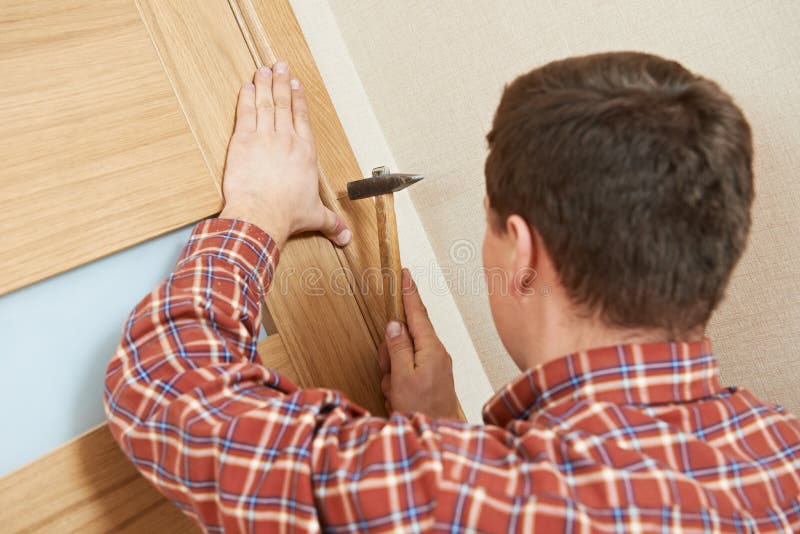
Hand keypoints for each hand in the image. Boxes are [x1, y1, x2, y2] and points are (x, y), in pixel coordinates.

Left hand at [219, 62, 350, 247]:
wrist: (261, 216)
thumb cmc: (287, 215)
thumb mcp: (314, 218)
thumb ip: (331, 223)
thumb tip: (345, 237)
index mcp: (305, 153)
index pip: (302, 119)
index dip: (299, 100)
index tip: (296, 85)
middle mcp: (287, 141)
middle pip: (285, 105)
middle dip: (283, 83)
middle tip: (280, 65)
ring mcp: (265, 139)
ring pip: (267, 105)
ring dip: (266, 85)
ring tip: (264, 69)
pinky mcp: (243, 142)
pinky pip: (246, 114)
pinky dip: (247, 98)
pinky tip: (247, 87)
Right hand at [378, 269, 460, 418]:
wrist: (436, 436)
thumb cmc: (421, 410)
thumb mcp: (402, 377)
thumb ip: (398, 348)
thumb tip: (396, 325)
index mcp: (432, 350)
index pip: (418, 314)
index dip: (409, 294)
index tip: (405, 274)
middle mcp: (436, 355)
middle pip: (406, 337)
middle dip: (390, 353)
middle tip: (388, 372)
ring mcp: (435, 367)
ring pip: (403, 357)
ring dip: (393, 373)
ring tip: (396, 392)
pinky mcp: (431, 379)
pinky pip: (407, 371)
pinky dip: (399, 382)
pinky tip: (399, 397)